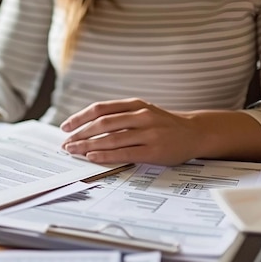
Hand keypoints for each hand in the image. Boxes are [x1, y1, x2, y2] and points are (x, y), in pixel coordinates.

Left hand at [60, 98, 199, 165]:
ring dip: (88, 145)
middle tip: (66, 143)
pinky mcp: (154, 151)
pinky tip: (92, 157)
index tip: (65, 127)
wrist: (195, 133)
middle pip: (102, 124)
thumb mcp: (142, 111)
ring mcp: (149, 133)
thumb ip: (119, 115)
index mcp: (135, 104)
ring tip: (74, 151)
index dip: (80, 117)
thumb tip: (86, 126)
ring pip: (111, 139)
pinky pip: (125, 153)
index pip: (100, 109)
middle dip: (80, 134)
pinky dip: (105, 155)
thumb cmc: (162, 124)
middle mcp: (141, 116)